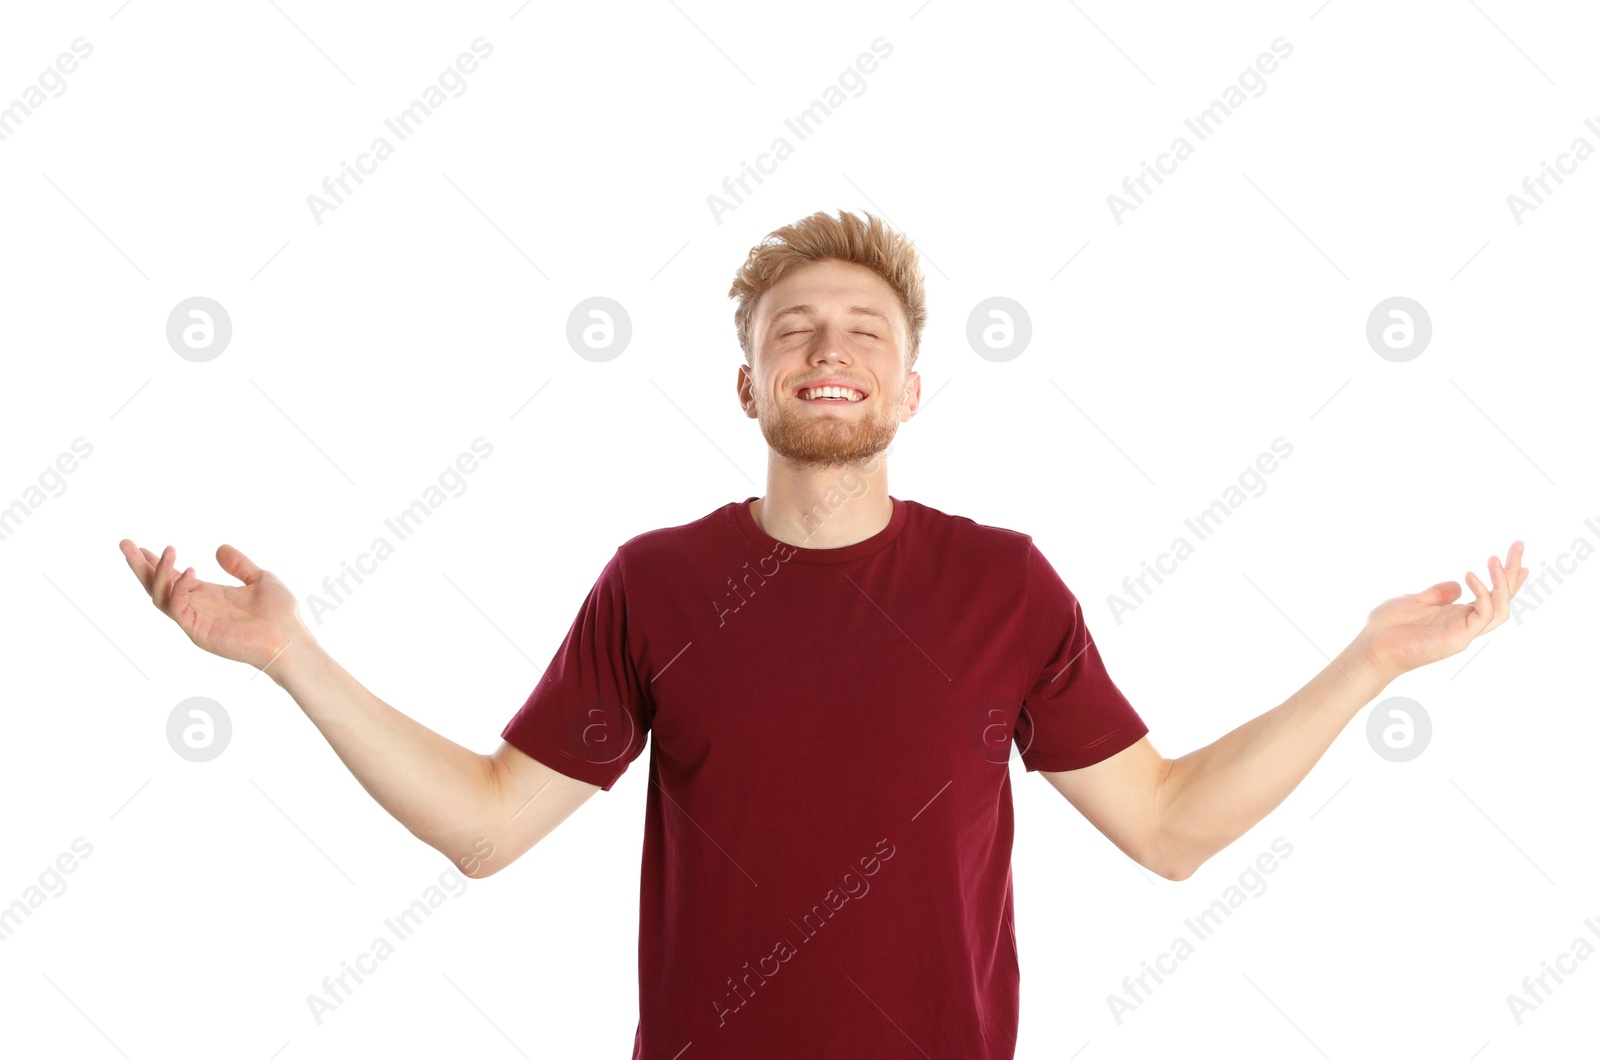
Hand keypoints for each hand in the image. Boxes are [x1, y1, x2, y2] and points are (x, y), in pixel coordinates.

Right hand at [119, 540, 306, 673]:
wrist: (291, 639)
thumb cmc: (281, 614)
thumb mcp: (260, 578)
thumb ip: (239, 565)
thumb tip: (219, 548)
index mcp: (209, 596)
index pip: (174, 578)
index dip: (158, 563)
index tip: (140, 547)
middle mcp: (198, 608)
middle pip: (157, 587)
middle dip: (140, 566)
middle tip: (124, 544)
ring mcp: (196, 621)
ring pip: (160, 597)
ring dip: (159, 573)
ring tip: (166, 550)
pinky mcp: (199, 632)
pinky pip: (177, 609)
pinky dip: (178, 589)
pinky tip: (188, 572)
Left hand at [1357, 540, 1527, 681]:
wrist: (1372, 646)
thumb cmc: (1388, 627)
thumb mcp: (1415, 600)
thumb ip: (1438, 594)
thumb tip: (1457, 585)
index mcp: (1457, 615)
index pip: (1490, 597)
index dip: (1506, 579)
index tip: (1518, 559)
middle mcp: (1465, 624)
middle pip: (1502, 599)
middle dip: (1512, 573)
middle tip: (1519, 545)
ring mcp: (1464, 632)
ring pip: (1501, 608)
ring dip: (1502, 582)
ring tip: (1494, 558)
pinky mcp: (1459, 637)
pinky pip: (1483, 614)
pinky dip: (1482, 593)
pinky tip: (1470, 575)